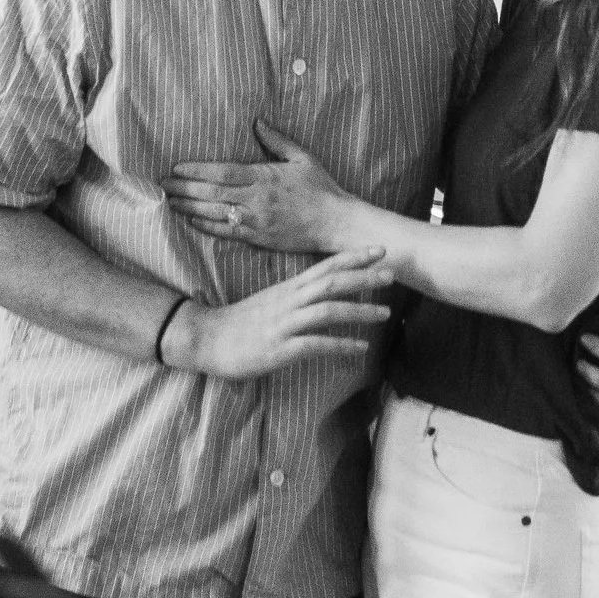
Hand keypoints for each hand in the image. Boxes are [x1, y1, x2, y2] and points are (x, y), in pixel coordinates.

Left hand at [168, 125, 357, 255]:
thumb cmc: (321, 188)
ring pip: (215, 213)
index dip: (196, 170)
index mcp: (264, 176)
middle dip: (184, 188)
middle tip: (161, 184)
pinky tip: (192, 220)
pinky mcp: (259, 238)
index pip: (222, 172)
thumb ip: (277, 140)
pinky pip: (227, 232)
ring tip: (169, 202)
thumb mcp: (302, 157)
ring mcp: (256, 220)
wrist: (336, 222)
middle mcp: (256, 199)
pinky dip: (207, 226)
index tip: (176, 167)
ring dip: (189, 207)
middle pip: (212, 192)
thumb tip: (257, 121)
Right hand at [171, 250, 393, 380]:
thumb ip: (296, 297)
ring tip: (384, 313)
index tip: (378, 249)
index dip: (353, 256)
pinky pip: (316, 344)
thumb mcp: (270, 302)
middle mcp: (289, 301)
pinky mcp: (280, 348)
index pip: (324, 266)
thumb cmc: (240, 323)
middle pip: (331, 282)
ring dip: (359, 310)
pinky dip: (341, 345)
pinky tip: (360, 348)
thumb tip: (322, 295)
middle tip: (392, 273)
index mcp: (288, 289)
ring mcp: (285, 324)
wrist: (206, 338)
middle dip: (363, 276)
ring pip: (327, 310)